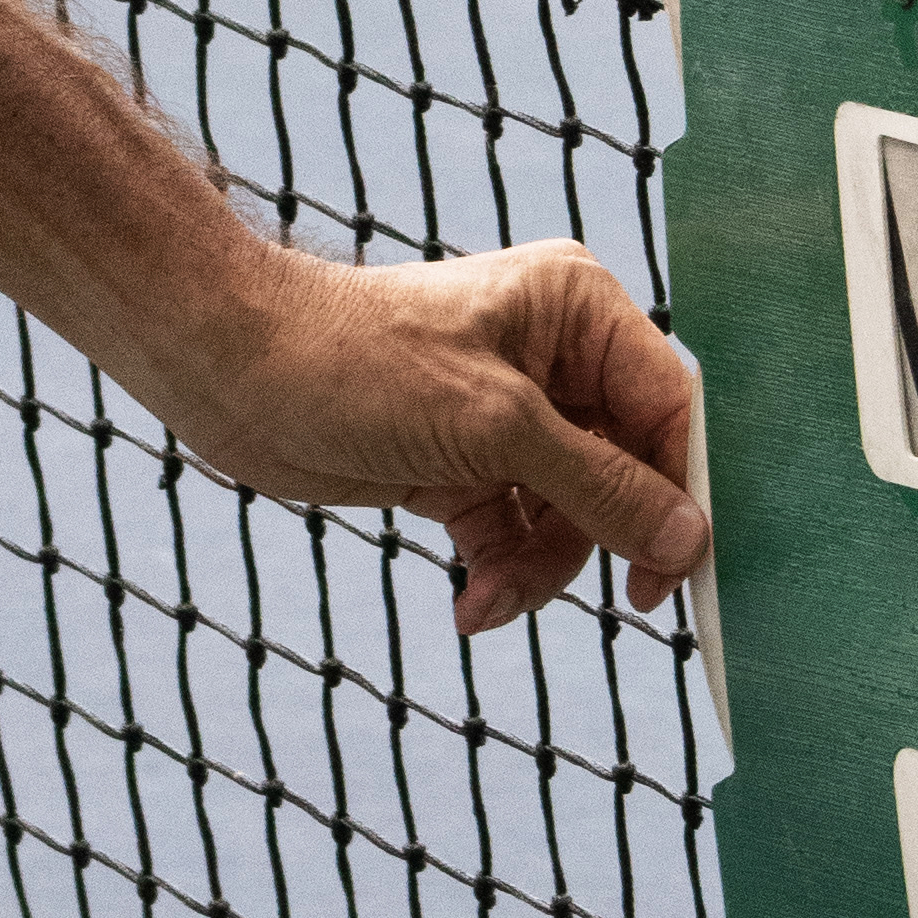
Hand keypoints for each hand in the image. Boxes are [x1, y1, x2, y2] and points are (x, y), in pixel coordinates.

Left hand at [195, 236, 709, 640]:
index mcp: (579, 312)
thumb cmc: (358, 364)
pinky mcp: (463, 464)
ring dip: (542, 568)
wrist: (230, 373)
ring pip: (570, 514)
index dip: (683, 488)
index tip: (684, 567)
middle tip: (624, 605)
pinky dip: (500, 571)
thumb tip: (686, 540)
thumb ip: (599, 488)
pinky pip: (515, 531)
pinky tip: (471, 605)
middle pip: (626, 469)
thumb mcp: (495, 429)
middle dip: (603, 539)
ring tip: (491, 600)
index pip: (668, 406)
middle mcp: (555, 358)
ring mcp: (509, 416)